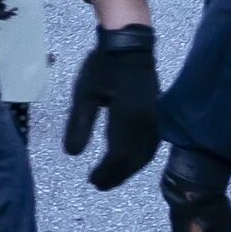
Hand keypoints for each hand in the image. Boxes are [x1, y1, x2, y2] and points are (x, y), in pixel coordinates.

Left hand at [62, 23, 160, 189]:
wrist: (130, 46)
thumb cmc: (103, 68)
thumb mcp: (85, 95)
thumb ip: (79, 125)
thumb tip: (72, 155)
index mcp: (127, 117)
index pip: (118, 155)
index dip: (106, 172)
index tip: (92, 181)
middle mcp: (146, 122)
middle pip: (133, 159)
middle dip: (117, 175)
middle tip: (99, 185)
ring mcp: (155, 119)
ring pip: (145, 154)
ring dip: (129, 169)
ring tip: (111, 178)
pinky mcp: (158, 116)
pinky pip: (152, 145)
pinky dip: (140, 158)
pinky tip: (129, 162)